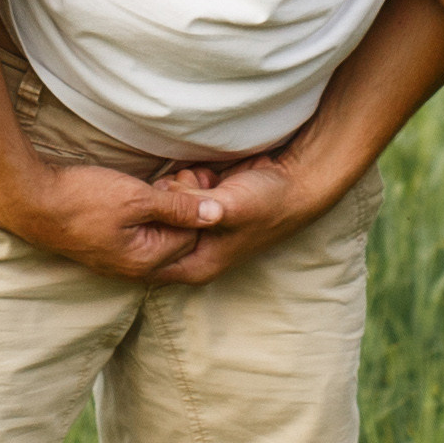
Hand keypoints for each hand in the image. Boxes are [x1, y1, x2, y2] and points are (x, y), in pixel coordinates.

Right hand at [0, 159, 224, 281]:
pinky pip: (142, 237)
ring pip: (160, 237)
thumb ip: (179, 208)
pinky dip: (147, 217)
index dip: (193, 206)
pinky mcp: (108, 250)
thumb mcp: (136, 198)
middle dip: (181, 212)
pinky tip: (139, 197)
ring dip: (164, 212)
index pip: (194, 237)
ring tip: (154, 187)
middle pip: (178, 241)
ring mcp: (120, 262)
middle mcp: (135, 270)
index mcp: (146, 261)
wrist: (31, 201)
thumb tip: (218, 214)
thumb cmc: (82, 199)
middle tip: (168, 182)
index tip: (182, 181)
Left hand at [127, 149, 328, 283]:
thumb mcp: (229, 208)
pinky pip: (176, 193)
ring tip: (203, 182)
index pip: (149, 257)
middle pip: (154, 229)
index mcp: (196, 265)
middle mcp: (193, 251)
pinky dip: (187, 181)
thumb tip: (161, 199)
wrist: (295, 181)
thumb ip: (192, 208)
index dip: (148, 229)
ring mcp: (196, 228)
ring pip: (163, 208)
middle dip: (164, 204)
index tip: (160, 206)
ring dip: (177, 188)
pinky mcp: (201, 207)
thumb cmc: (267, 202)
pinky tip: (207, 176)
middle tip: (188, 189)